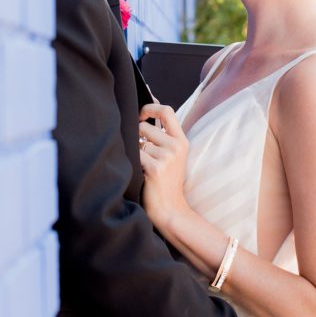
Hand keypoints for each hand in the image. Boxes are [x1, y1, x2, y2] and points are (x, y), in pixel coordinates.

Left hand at [138, 103, 189, 230]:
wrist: (170, 209)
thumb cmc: (165, 182)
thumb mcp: (171, 155)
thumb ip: (162, 134)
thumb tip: (144, 111)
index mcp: (181, 141)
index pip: (167, 110)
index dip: (150, 107)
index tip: (141, 115)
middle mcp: (176, 146)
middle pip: (144, 126)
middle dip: (136, 138)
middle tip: (142, 155)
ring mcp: (167, 157)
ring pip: (137, 142)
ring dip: (136, 153)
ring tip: (144, 168)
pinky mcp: (155, 168)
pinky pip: (135, 155)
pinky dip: (134, 163)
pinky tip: (141, 174)